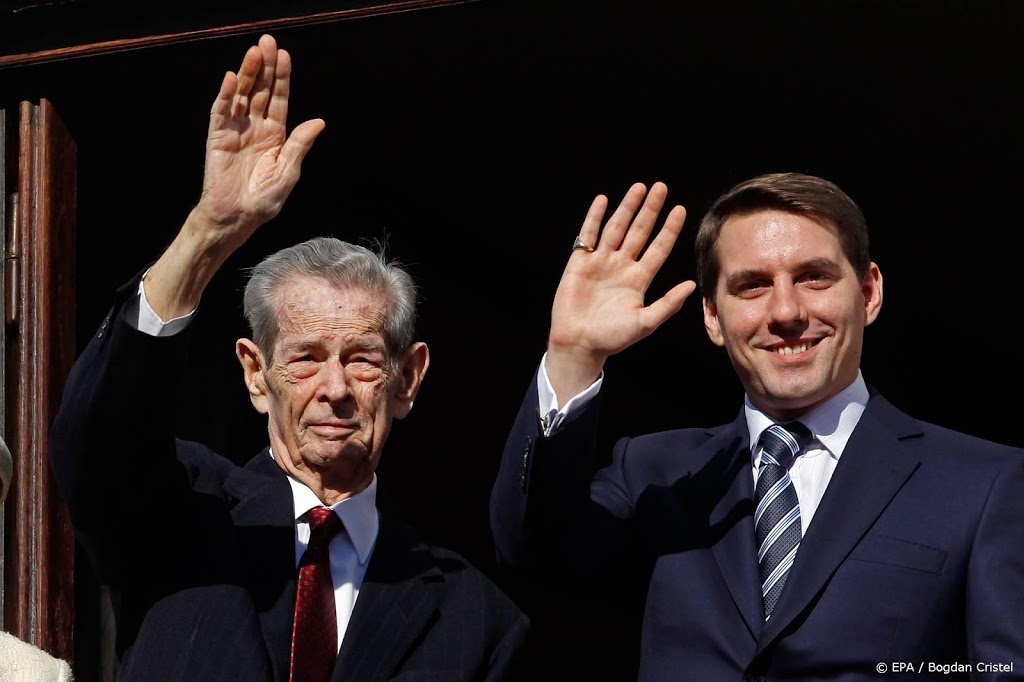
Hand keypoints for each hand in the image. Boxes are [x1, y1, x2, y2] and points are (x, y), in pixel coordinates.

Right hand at [193, 33, 325, 245]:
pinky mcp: (217, 137)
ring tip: (253, 52)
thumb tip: (319, 122)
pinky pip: (220, 112)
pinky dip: (225, 95)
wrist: (237, 217)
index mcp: (275, 135)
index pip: (278, 100)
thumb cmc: (264, 199)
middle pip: (260, 90)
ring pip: (241, 95)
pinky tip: (230, 79)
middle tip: (267, 41)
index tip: (285, 56)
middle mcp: (255, 127)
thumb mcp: (288, 172)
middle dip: (264, 66)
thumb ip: (300, 146)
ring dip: (246, 73)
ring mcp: (235, 130)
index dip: (281, 78)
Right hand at [545, 182, 695, 404]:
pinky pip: (588, 235)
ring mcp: (601, 262)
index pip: (658, 248)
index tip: (680, 210)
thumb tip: (691, 284)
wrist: (579, 344)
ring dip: (627, 208)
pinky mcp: (580, 262)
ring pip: (617, 228)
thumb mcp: (645, 322)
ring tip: (639, 188)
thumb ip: (668, 304)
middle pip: (639, 231)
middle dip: (650, 210)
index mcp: (639, 279)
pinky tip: (603, 200)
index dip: (669, 229)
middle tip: (661, 187)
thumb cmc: (612, 338)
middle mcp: (622, 266)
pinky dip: (594, 217)